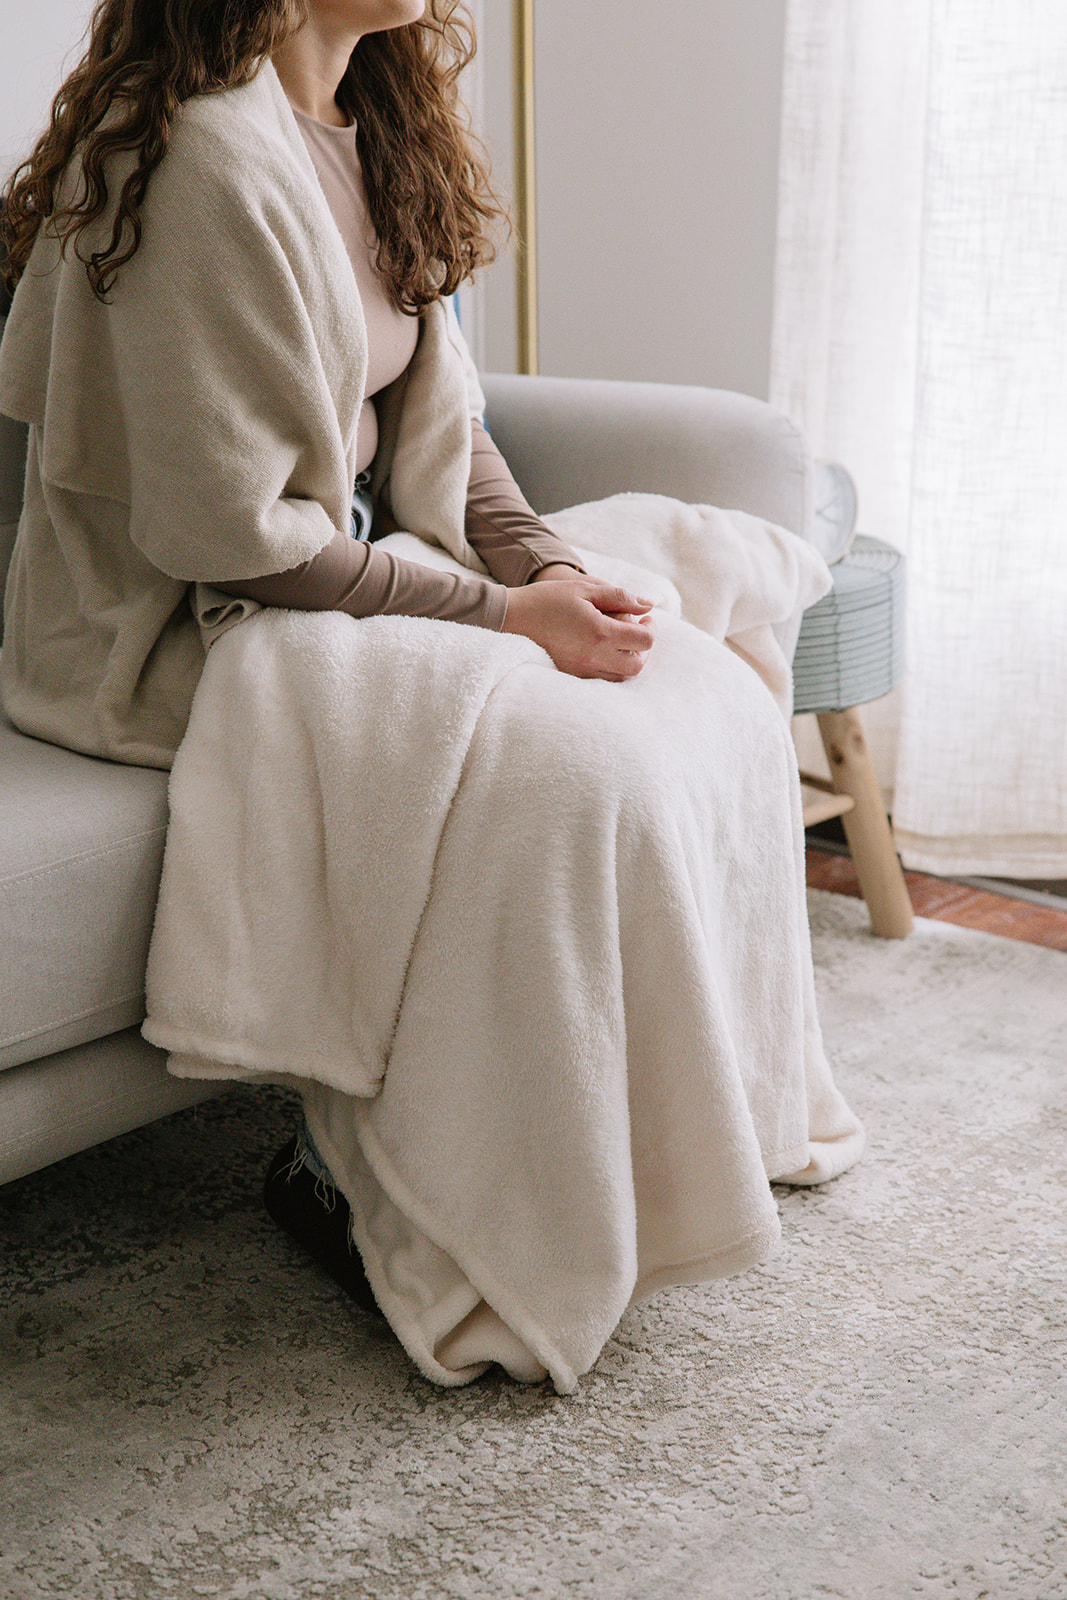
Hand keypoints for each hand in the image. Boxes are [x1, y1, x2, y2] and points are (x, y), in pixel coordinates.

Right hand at [501, 571, 655, 680]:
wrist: (513, 618)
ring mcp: (581, 669)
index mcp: (600, 632)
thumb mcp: (585, 589)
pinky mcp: (571, 675)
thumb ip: (620, 596)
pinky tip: (603, 651)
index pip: (644, 640)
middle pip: (638, 664)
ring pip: (621, 676)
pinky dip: (611, 668)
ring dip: (629, 660)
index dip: (651, 628)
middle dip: (643, 649)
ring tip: (620, 642)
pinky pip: (602, 679)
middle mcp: (593, 656)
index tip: (645, 619)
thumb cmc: (549, 599)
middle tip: (636, 632)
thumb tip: (647, 605)